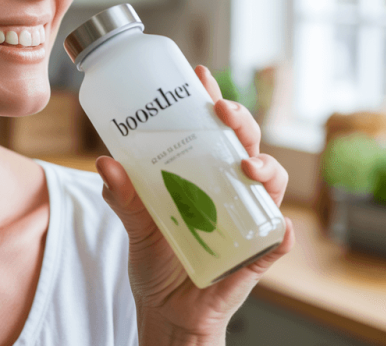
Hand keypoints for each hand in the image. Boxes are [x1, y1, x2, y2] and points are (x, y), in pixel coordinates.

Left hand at [95, 65, 295, 345]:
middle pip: (246, 145)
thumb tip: (104, 162)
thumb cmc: (156, 260)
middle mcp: (229, 190)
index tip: (201, 75)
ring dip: (266, 168)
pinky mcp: (255, 256)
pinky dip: (280, 234)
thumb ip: (123, 196)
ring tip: (248, 165)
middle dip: (240, 122)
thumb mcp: (134, 224)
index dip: (213, 100)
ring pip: (270, 185)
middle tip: (223, 113)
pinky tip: (278, 227)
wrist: (167, 311)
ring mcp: (246, 220)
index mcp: (203, 173)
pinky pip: (276, 242)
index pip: (213, 129)